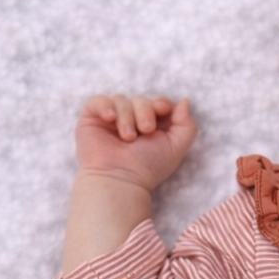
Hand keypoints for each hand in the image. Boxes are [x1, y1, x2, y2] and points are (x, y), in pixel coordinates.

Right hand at [74, 93, 197, 191]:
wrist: (121, 179)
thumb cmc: (148, 167)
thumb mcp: (176, 147)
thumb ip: (187, 125)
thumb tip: (185, 101)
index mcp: (152, 126)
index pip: (157, 102)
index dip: (161, 102)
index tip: (162, 109)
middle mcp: (132, 121)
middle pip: (141, 99)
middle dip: (145, 111)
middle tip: (145, 131)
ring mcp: (111, 120)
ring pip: (121, 100)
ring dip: (127, 117)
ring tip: (128, 138)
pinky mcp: (92, 119)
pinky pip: (98, 101)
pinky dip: (105, 106)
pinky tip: (110, 119)